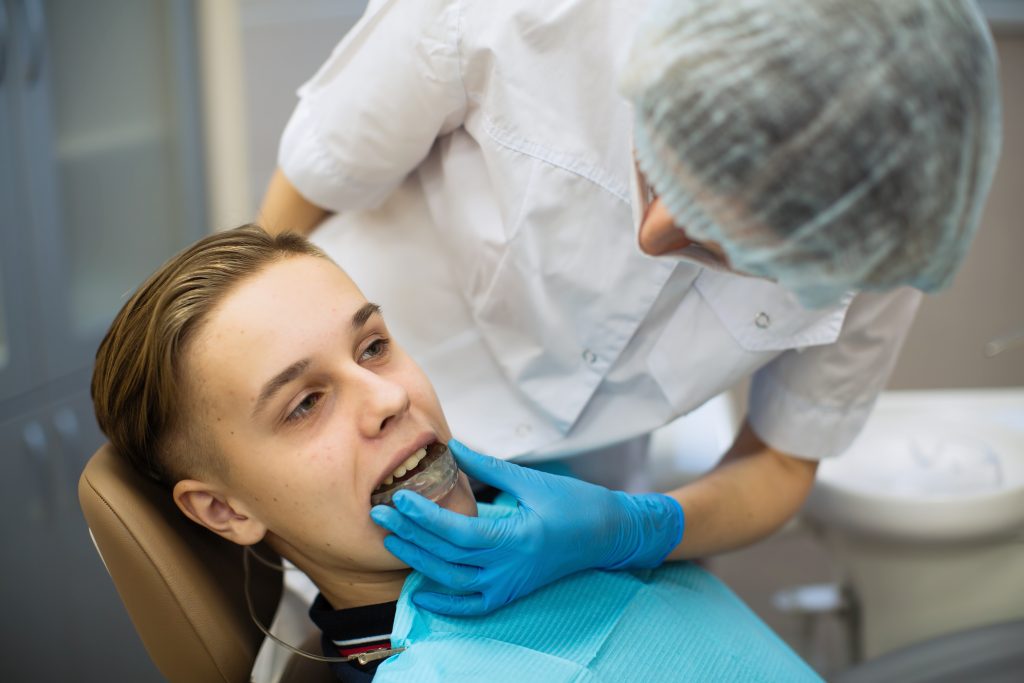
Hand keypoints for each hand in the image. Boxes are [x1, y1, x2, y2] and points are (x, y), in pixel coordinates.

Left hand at [370, 439, 683, 615]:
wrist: (606, 534)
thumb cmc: (573, 503)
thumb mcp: (529, 481)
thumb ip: (486, 468)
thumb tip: (450, 447)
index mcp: (515, 536)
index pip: (458, 532)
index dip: (425, 518)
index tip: (400, 499)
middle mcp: (508, 567)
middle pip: (447, 556)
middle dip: (410, 535)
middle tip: (379, 514)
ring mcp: (508, 584)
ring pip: (452, 580)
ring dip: (418, 561)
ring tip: (392, 539)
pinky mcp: (510, 592)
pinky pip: (471, 604)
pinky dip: (445, 602)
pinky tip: (421, 591)